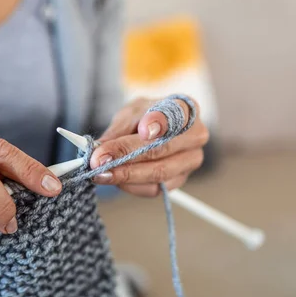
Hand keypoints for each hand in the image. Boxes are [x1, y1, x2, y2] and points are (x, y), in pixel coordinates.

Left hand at [90, 96, 208, 196]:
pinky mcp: (180, 180)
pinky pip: (155, 188)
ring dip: (126, 175)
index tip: (143, 129)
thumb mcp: (128, 115)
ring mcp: (191, 160)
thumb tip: (99, 150)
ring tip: (101, 173)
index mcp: (185, 108)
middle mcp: (196, 135)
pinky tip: (114, 180)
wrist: (152, 132)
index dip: (160, 122)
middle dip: (127, 155)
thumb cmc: (142, 118)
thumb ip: (118, 131)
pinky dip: (131, 186)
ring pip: (158, 172)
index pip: (177, 114)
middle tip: (99, 159)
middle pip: (162, 148)